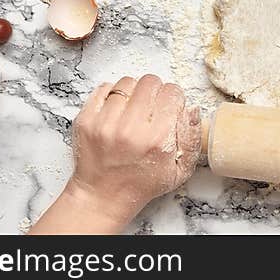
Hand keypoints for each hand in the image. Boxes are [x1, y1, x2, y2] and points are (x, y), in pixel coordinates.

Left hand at [30, 75, 201, 234]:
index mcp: (157, 140)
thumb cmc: (142, 184)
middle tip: (152, 106)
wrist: (102, 196)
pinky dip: (113, 94)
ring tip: (134, 109)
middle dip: (156, 91)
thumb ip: (192, 139)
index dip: (174, 98)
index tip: (170, 107)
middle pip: (150, 82)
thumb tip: (193, 109)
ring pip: (127, 82)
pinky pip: (104, 88)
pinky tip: (117, 109)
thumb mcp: (180, 171)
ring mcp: (105, 123)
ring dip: (134, 91)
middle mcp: (130, 129)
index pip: (172, 93)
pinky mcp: (86, 120)